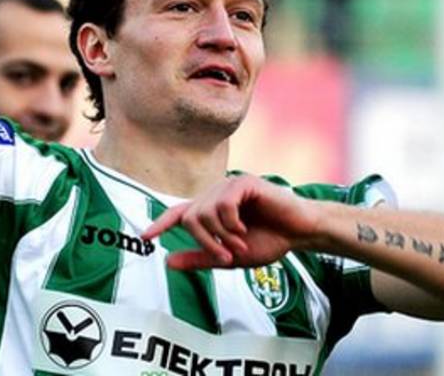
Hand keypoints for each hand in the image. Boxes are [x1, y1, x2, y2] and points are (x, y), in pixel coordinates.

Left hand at [142, 175, 322, 269]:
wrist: (299, 234)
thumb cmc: (268, 241)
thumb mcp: (229, 257)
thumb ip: (200, 258)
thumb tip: (168, 261)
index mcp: (211, 210)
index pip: (179, 214)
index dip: (161, 224)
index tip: (144, 237)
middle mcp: (216, 196)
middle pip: (189, 217)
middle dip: (204, 242)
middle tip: (226, 256)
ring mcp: (229, 186)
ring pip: (204, 212)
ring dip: (220, 236)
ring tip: (240, 244)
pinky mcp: (244, 183)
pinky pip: (223, 204)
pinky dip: (231, 223)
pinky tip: (244, 229)